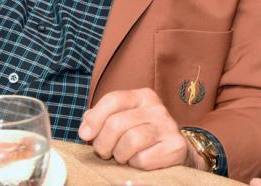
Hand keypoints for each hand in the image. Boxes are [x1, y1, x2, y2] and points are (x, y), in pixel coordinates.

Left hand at [79, 88, 194, 170]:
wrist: (173, 150)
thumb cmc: (141, 134)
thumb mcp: (123, 119)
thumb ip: (102, 118)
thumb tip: (86, 128)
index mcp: (143, 96)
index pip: (113, 99)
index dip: (94, 118)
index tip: (85, 135)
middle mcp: (157, 108)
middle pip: (116, 123)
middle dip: (103, 143)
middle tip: (105, 152)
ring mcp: (168, 126)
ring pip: (130, 141)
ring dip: (119, 155)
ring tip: (122, 156)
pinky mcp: (174, 146)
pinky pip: (142, 159)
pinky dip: (135, 164)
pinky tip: (139, 160)